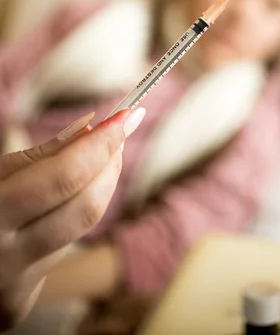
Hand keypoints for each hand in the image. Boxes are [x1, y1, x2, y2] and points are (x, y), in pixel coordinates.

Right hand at [0, 107, 145, 330]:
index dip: (101, 144)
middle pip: (85, 207)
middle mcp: (3, 257)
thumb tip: (93, 128)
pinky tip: (64, 199)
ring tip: (97, 156)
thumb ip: (40, 155)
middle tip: (121, 131)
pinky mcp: (19, 303)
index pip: (64, 176)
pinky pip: (62, 249)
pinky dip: (71, 216)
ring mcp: (13, 286)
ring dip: (98, 186)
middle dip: (111, 163)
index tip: (126, 116)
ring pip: (80, 229)